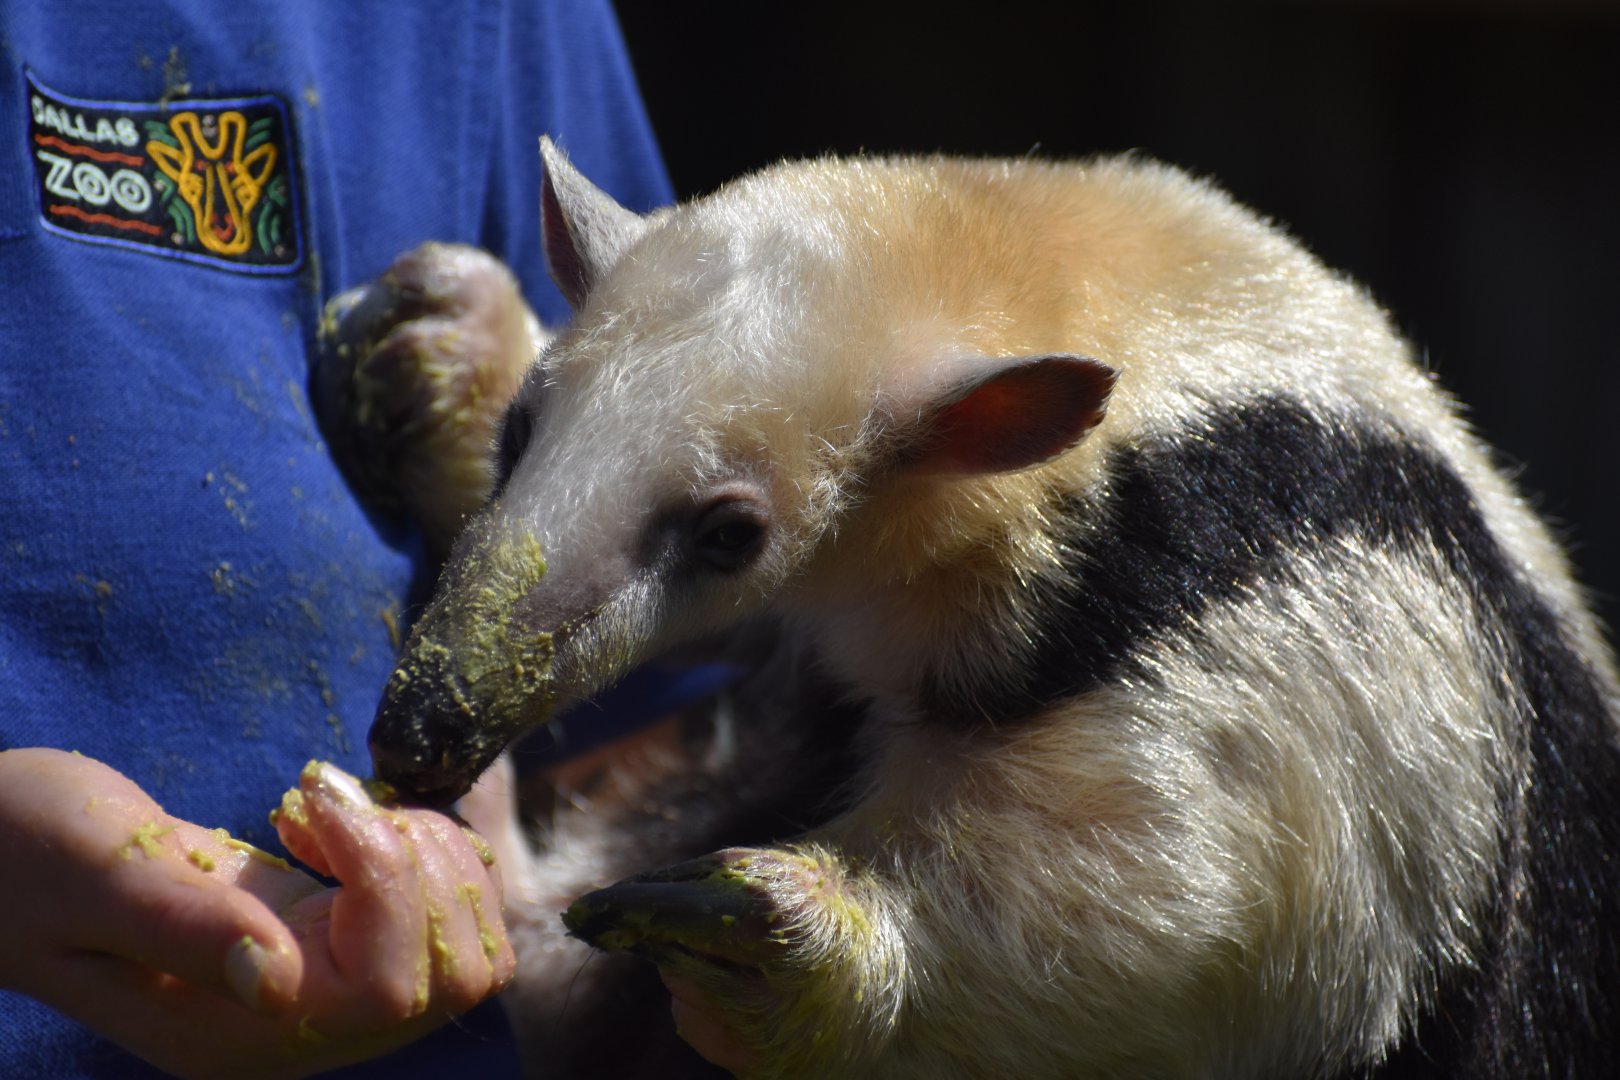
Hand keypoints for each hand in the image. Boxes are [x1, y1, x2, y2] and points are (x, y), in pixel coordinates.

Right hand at [0, 749, 514, 1078]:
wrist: (3, 847)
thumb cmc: (22, 852)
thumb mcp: (93, 874)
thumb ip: (185, 926)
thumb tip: (275, 981)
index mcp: (236, 1032)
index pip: (394, 988)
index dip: (387, 881)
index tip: (310, 801)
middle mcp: (294, 1025)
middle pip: (458, 974)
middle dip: (419, 867)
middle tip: (328, 809)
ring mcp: (321, 986)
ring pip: (467, 946)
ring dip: (429, 856)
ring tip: (333, 814)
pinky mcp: (332, 939)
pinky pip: (441, 911)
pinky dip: (421, 850)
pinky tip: (341, 821)